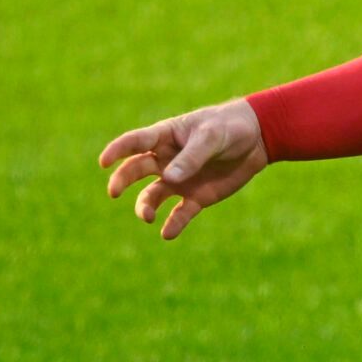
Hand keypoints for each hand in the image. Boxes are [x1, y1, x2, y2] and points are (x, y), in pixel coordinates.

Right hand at [98, 99, 269, 239]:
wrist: (257, 140)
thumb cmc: (230, 128)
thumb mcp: (212, 137)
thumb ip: (192, 157)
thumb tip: (169, 178)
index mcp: (165, 136)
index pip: (135, 142)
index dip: (117, 150)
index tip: (104, 162)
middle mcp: (166, 160)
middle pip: (136, 170)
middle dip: (122, 180)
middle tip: (113, 192)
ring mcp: (180, 180)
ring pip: (153, 195)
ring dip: (145, 207)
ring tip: (148, 217)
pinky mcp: (196, 197)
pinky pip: (180, 213)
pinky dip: (173, 224)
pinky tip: (168, 233)